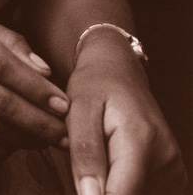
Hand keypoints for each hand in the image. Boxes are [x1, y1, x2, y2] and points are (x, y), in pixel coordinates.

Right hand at [0, 9, 69, 157]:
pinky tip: (12, 145)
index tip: (64, 104)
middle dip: (40, 123)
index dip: (38, 90)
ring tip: (45, 141)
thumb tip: (45, 71)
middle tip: (66, 134)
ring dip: (23, 140)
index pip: (6, 67)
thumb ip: (8, 41)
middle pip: (1, 103)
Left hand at [66, 32, 185, 194]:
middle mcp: (165, 157)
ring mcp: (173, 167)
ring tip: (104, 157)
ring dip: (116, 186)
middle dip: (103, 189)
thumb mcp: (78, 109)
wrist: (117, 70)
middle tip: (91, 162)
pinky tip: (116, 164)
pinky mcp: (174, 175)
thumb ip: (85, 154)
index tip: (83, 183)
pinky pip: (146, 192)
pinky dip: (127, 185)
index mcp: (141, 140)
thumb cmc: (95, 85)